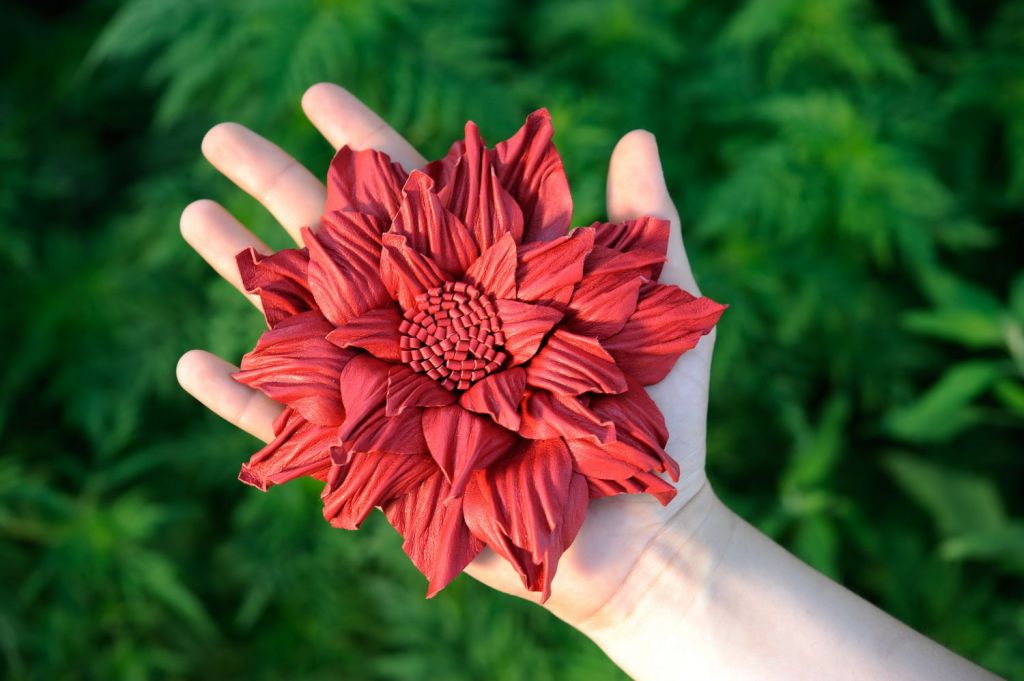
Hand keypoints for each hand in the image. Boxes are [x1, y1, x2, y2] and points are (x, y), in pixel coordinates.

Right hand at [176, 83, 718, 629]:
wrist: (647, 531)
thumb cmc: (660, 419)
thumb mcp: (661, 310)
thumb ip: (644, 224)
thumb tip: (632, 129)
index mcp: (483, 286)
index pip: (415, 204)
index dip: (366, 147)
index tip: (315, 96)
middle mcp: (429, 331)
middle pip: (341, 250)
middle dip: (280, 188)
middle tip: (218, 136)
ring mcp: (399, 394)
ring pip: (306, 327)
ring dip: (244, 273)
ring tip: (191, 213)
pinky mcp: (383, 463)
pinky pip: (299, 435)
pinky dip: (243, 406)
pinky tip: (187, 363)